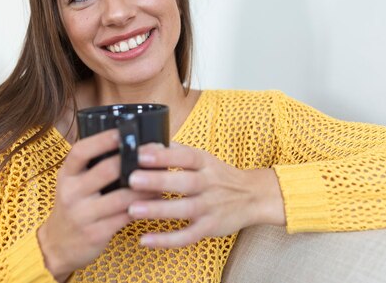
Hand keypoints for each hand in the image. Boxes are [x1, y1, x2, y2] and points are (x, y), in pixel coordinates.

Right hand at [38, 130, 157, 279]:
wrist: (57, 247)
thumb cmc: (74, 206)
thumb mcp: (74, 184)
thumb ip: (92, 167)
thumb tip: (128, 143)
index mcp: (66, 175)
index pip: (81, 151)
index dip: (102, 139)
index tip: (123, 131)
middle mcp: (71, 193)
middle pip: (106, 170)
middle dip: (134, 159)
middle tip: (157, 151)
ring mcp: (82, 215)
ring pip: (122, 196)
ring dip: (147, 186)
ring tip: (163, 176)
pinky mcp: (95, 234)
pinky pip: (125, 217)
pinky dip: (144, 206)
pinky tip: (157, 199)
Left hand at [126, 142, 285, 247]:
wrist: (253, 196)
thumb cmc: (219, 176)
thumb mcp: (203, 158)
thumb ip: (176, 151)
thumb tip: (147, 145)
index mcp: (205, 163)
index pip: (186, 156)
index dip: (165, 155)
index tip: (142, 154)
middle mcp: (209, 184)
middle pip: (185, 182)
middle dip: (158, 181)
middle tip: (132, 179)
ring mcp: (211, 207)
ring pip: (185, 209)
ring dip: (159, 210)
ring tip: (133, 209)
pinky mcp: (210, 228)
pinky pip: (188, 236)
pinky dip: (167, 240)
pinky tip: (146, 240)